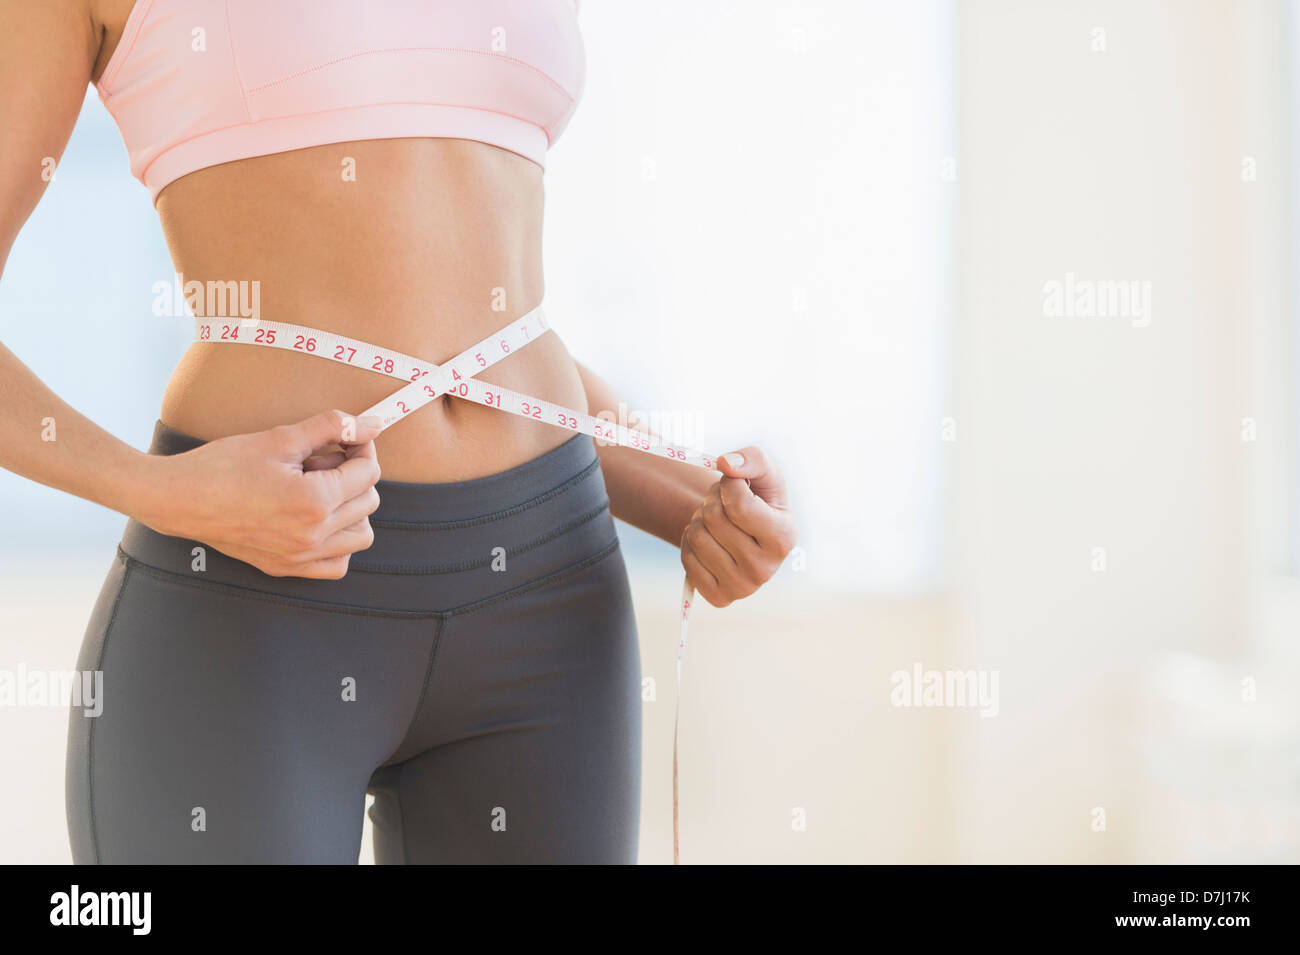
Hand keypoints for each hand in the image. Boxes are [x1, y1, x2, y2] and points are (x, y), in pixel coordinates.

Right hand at [142, 409, 383, 578]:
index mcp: (314, 502)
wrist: (178, 499)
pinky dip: (338, 542)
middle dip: (355, 475)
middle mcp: (312, 536)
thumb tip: (372, 423)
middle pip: (369, 502)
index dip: (362, 448)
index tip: (346, 438)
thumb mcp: (280, 438)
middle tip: (322, 460)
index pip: (369, 473)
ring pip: (360, 536)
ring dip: (353, 509)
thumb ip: (332, 427)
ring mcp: (300, 557)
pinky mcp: (286, 568)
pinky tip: (317, 519)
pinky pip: (336, 564)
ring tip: (320, 490)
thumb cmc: (223, 465)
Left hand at [680, 445, 795, 606]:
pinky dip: (689, 542)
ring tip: (715, 520)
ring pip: (697, 536)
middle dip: (712, 500)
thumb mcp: (764, 474)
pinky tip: (708, 540)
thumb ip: (752, 459)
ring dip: (699, 519)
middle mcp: (766, 569)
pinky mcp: (719, 597)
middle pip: (715, 519)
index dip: (728, 485)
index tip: (733, 483)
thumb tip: (726, 464)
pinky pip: (686, 559)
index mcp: (784, 538)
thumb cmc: (758, 499)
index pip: (739, 505)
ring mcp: (742, 587)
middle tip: (722, 502)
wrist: (744, 532)